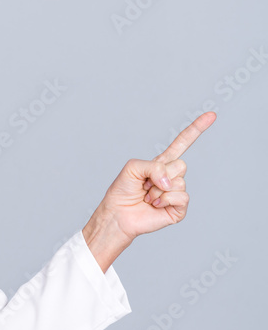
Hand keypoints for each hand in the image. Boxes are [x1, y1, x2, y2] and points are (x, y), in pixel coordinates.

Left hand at [83, 111, 215, 270]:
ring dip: (158, 189)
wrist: (118, 214)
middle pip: (181, 165)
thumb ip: (153, 166)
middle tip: (146, 185)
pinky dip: (165, 199)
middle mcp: (171, 177)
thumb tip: (171, 181)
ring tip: (148, 196)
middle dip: (160, 174)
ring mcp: (176, 192)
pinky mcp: (179, 208)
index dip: (196, 130)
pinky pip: (181, 196)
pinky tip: (155, 204)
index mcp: (161, 164)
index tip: (211, 115)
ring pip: (180, 181)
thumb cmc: (122, 191)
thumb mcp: (132, 167)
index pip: (182, 144)